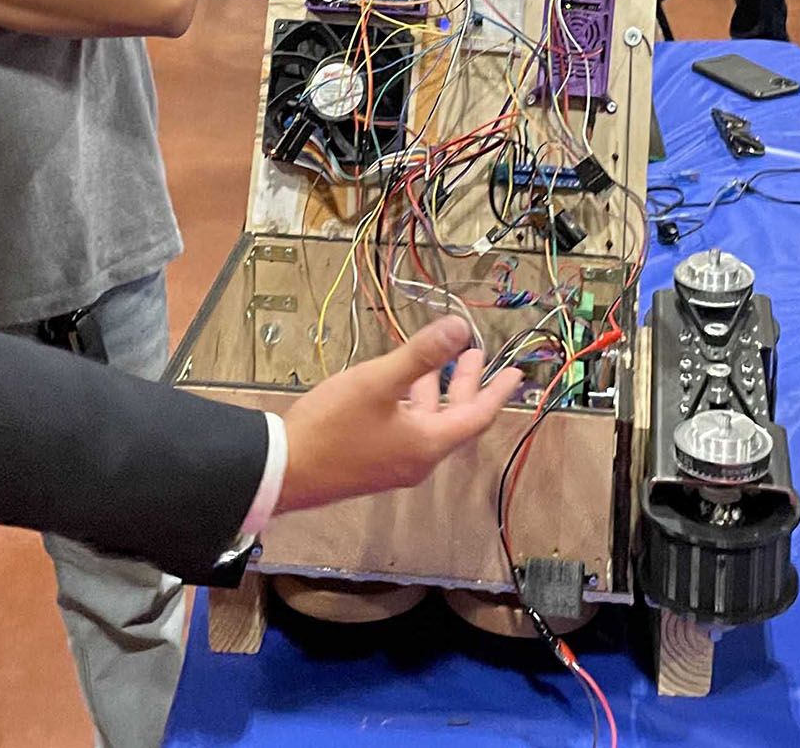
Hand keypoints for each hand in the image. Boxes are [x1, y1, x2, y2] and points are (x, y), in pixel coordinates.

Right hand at [276, 317, 519, 512]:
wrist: (282, 471)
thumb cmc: (332, 428)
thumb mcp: (378, 383)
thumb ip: (420, 355)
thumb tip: (458, 328)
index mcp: (427, 443)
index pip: (477, 417)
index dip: (498, 392)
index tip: (517, 375)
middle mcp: (417, 457)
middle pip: (454, 419)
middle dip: (468, 385)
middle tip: (479, 358)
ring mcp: (393, 462)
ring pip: (428, 422)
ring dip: (437, 391)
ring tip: (441, 362)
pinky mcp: (372, 461)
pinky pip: (406, 429)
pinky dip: (413, 403)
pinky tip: (398, 384)